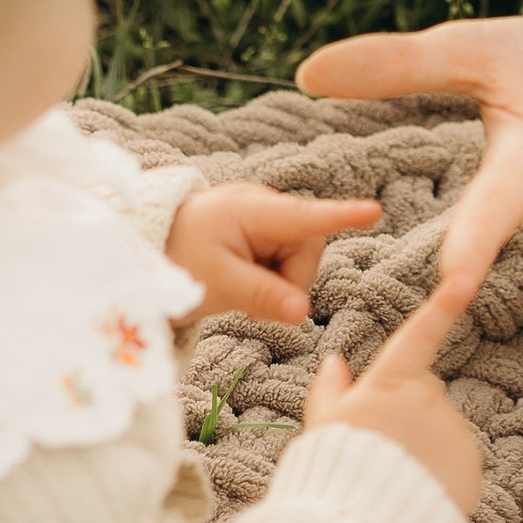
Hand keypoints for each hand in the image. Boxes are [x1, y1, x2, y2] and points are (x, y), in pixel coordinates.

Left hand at [167, 180, 381, 325]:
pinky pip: (284, 263)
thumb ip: (262, 297)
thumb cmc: (178, 259)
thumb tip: (302, 314)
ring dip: (278, 285)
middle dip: (290, 282)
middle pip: (307, 248)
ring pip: (298, 260)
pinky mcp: (263, 235)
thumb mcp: (217, 284)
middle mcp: (264, 208)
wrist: (148, 251)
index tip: (374, 211)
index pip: (305, 216)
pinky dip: (270, 282)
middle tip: (254, 306)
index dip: (341, 216)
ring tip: (241, 293)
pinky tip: (245, 286)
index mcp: (251, 211)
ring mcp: (265, 220)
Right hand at [304, 275, 485, 512]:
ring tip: (393, 477)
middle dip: (405, 413)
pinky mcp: (471, 465)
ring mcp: (453, 432)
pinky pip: (456, 461)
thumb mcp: (321, 426)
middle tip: (376, 448)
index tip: (464, 278)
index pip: (417, 336)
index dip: (441, 305)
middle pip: (422, 394)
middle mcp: (428, 400)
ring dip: (422, 446)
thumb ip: (330, 390)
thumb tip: (334, 360)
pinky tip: (415, 492)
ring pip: (439, 429)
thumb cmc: (333, 474)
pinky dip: (441, 473)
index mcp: (390, 384)